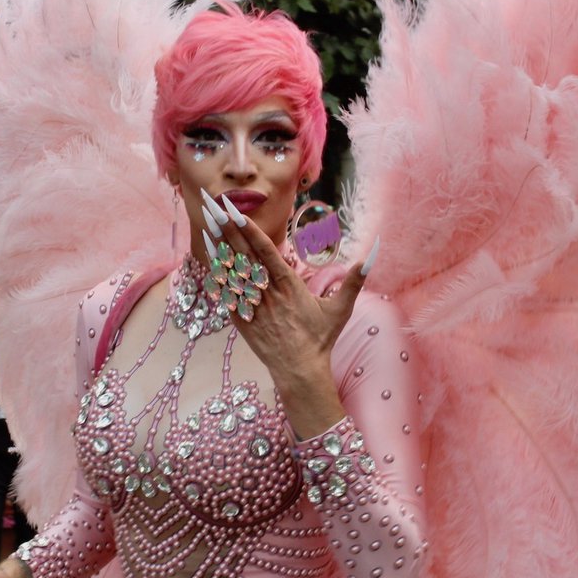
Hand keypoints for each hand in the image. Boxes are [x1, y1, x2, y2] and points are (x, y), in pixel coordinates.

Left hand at [199, 190, 370, 383]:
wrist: (299, 369)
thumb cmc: (320, 339)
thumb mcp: (341, 309)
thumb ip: (354, 281)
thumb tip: (370, 257)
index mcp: (289, 285)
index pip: (265, 251)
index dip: (249, 230)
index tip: (237, 213)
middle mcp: (267, 292)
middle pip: (244, 254)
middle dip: (228, 229)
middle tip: (214, 208)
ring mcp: (252, 305)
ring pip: (231, 272)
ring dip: (219, 248)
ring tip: (208, 226)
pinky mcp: (242, 320)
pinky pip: (225, 293)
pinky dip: (217, 276)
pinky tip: (209, 260)